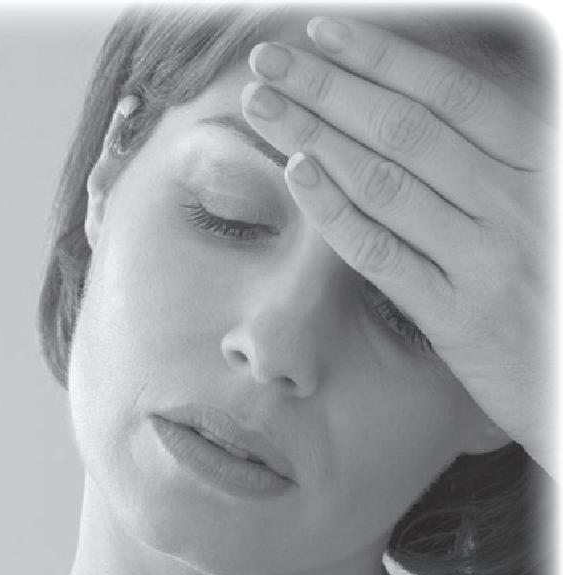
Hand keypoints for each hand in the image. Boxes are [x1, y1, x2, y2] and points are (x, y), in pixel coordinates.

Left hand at [241, 16, 555, 476]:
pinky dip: (336, 211)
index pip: (448, 93)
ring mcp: (486, 261)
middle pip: (405, 128)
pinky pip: (384, 255)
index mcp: (540, 162)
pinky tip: (297, 174)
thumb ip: (499, 154)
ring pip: (386, 181)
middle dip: (329, 87)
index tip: (322, 33)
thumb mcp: (547, 204)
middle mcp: (516, 202)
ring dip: (316, 135)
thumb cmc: (558, 285)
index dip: (381, 58)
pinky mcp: (458, 318)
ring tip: (263, 105)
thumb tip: (424, 104)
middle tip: (267, 61)